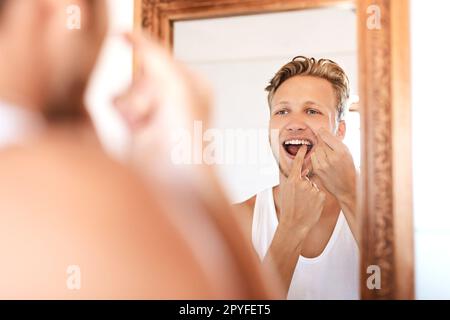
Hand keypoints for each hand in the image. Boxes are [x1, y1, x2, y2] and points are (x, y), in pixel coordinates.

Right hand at [113, 32, 211, 164]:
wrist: (174, 174)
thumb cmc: (186, 135)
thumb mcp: (174, 83)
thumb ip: (151, 53)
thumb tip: (126, 33)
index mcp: (192, 83)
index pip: (161, 58)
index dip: (155, 69)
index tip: (159, 85)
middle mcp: (174, 96)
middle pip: (141, 73)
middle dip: (144, 90)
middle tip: (157, 110)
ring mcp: (154, 111)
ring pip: (127, 88)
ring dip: (133, 104)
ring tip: (147, 123)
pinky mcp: (135, 125)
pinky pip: (116, 103)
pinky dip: (122, 113)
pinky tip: (136, 128)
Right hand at [278, 145, 325, 241]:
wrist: (294, 224)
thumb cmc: (289, 208)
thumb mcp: (286, 191)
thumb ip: (293, 180)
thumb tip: (298, 173)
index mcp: (292, 180)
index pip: (297, 163)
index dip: (302, 153)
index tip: (305, 145)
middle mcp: (302, 183)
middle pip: (307, 178)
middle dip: (306, 185)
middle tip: (300, 198)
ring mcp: (312, 189)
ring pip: (314, 186)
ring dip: (311, 193)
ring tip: (305, 204)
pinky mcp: (320, 196)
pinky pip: (320, 193)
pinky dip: (317, 198)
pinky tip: (312, 206)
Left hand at [310, 128, 356, 202]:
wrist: (348, 187)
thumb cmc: (349, 169)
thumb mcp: (348, 153)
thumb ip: (336, 142)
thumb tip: (324, 131)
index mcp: (342, 151)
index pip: (326, 135)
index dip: (322, 132)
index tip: (321, 130)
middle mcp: (332, 157)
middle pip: (320, 142)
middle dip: (323, 142)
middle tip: (328, 147)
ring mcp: (324, 164)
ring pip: (316, 149)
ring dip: (320, 150)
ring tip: (328, 156)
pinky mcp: (318, 170)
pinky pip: (314, 157)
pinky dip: (317, 157)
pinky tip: (324, 161)